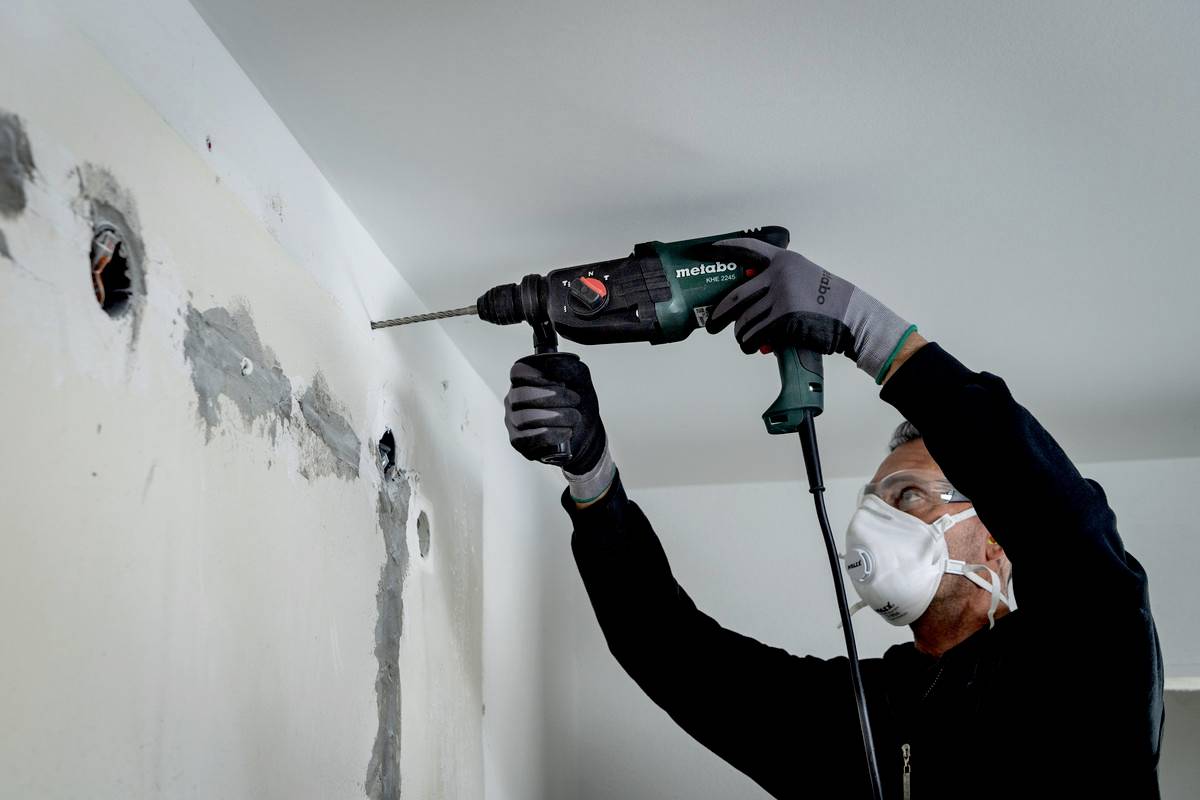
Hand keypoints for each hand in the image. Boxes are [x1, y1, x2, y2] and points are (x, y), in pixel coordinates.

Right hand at [505, 353, 606, 473]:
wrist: (586, 434)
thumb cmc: (578, 405)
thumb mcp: (579, 380)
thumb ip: (567, 366)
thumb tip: (554, 362)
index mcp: (524, 381)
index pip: (518, 372)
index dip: (539, 376)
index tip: (562, 383)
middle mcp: (514, 400)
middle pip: (521, 395)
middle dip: (552, 397)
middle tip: (575, 400)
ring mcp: (513, 421)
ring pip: (524, 418)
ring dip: (555, 417)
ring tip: (574, 418)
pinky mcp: (518, 442)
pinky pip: (527, 439)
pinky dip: (550, 435)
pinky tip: (566, 432)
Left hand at [704, 238, 915, 382]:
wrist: (852, 316)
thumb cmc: (829, 302)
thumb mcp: (805, 278)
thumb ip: (778, 282)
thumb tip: (746, 305)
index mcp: (784, 261)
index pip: (750, 249)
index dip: (727, 247)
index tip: (710, 249)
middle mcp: (779, 274)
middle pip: (736, 295)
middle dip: (719, 313)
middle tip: (711, 324)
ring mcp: (781, 295)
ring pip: (745, 320)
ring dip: (740, 335)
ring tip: (742, 341)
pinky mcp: (784, 318)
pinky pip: (756, 333)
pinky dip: (750, 344)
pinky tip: (751, 348)